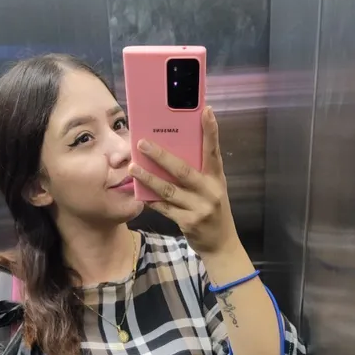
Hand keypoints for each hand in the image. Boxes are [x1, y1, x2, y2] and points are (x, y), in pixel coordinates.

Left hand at [129, 106, 238, 255]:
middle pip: (182, 170)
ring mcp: (199, 208)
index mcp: (216, 179)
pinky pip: (164, 208)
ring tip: (132, 167)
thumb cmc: (213, 211)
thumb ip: (199, 174)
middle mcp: (210, 191)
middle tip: (142, 143)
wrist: (221, 244)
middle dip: (161, 156)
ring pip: (168, 190)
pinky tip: (139, 192)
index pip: (214, 151)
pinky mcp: (188, 222)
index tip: (205, 111)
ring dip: (148, 178)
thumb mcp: (213, 189)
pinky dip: (151, 199)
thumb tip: (173, 152)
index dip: (211, 131)